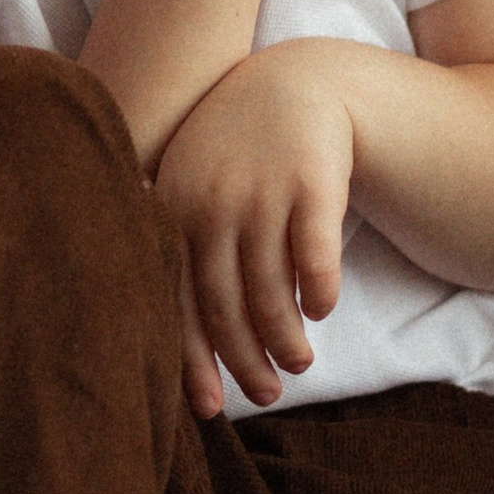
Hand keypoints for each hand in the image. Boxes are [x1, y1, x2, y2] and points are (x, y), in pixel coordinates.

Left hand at [155, 45, 360, 411]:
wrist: (295, 83)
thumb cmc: (236, 153)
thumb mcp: (192, 187)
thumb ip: (179, 249)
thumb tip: (171, 340)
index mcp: (174, 210)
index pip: (177, 302)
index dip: (193, 361)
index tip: (211, 409)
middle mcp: (212, 203)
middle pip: (225, 305)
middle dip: (245, 362)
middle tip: (266, 394)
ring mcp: (263, 191)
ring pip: (270, 289)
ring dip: (285, 337)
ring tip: (298, 363)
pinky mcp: (313, 181)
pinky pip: (314, 254)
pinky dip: (318, 291)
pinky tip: (322, 311)